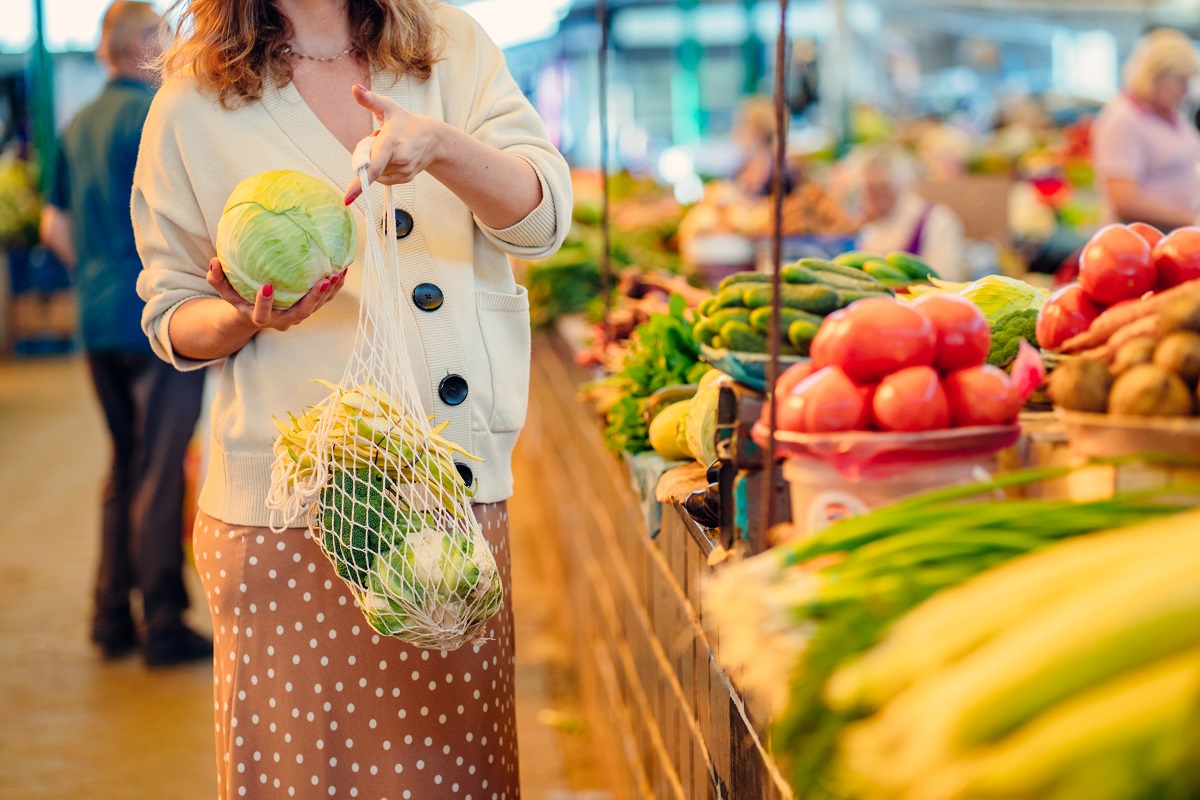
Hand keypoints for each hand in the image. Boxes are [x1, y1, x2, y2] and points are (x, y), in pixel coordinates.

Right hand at [206, 257, 345, 332]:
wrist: (254, 316)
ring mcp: (297, 315)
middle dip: (312, 299)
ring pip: (316, 307)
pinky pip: (324, 300)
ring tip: (337, 274)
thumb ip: (217, 279)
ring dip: (328, 292)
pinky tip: (342, 271)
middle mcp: (282, 320)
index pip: (262, 315)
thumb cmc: (239, 300)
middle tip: (321, 281)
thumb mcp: (225, 291)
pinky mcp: (308, 308)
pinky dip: (334, 288)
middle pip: (300, 313)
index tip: (266, 286)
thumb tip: (214, 261)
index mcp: (260, 317)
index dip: (265, 303)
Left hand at [343, 84, 445, 204]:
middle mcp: (399, 160)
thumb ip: (369, 98)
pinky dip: (383, 169)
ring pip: (376, 173)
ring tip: (390, 148)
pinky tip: (393, 157)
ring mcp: (403, 171)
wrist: (434, 139)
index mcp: (390, 142)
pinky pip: (383, 179)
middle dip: (367, 155)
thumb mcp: (388, 107)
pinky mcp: (405, 179)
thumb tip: (354, 88)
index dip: (359, 183)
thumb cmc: (406, 121)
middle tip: (378, 139)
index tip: (348, 198)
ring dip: (376, 162)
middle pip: (369, 166)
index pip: (372, 167)